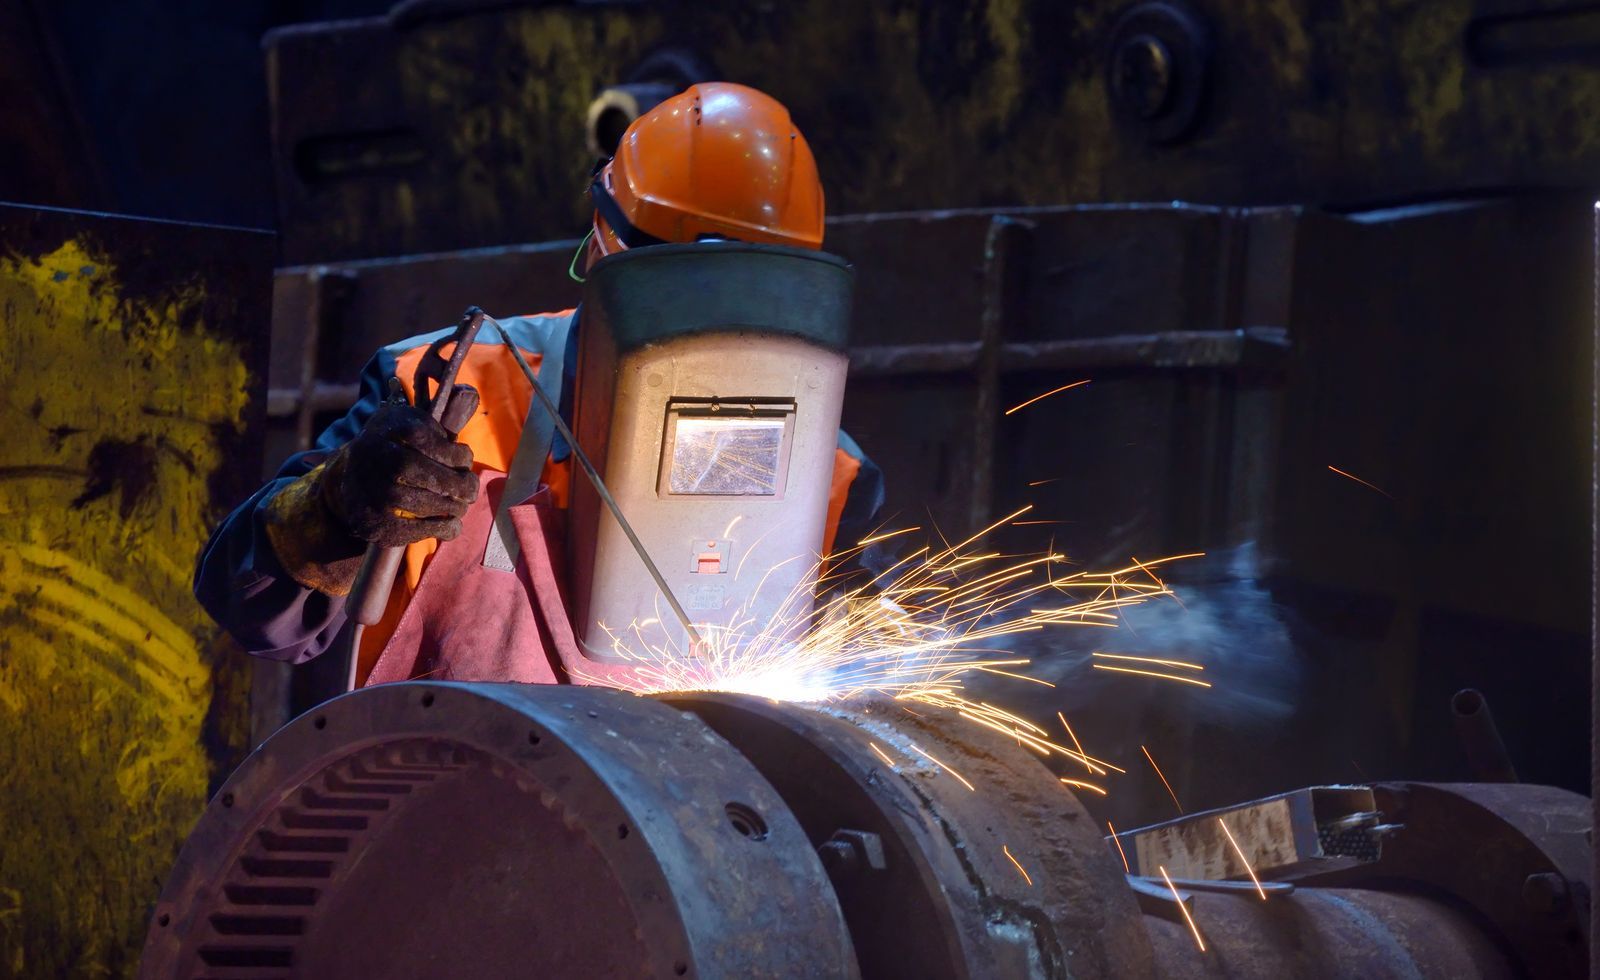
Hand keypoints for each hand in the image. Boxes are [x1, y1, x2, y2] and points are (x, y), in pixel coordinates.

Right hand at [323, 382, 479, 546]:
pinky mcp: (371, 521)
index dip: (453, 452)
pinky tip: (453, 524)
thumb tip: (468, 398)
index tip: (465, 458)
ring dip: (453, 507)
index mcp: (386, 427)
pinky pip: (412, 530)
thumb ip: (435, 421)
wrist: (350, 477)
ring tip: (462, 505)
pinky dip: (441, 529)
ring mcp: (370, 492)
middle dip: (457, 484)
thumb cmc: (395, 446)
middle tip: (470, 488)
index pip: (423, 438)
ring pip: (420, 503)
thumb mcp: (408, 422)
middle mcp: (374, 457)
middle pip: (423, 473)